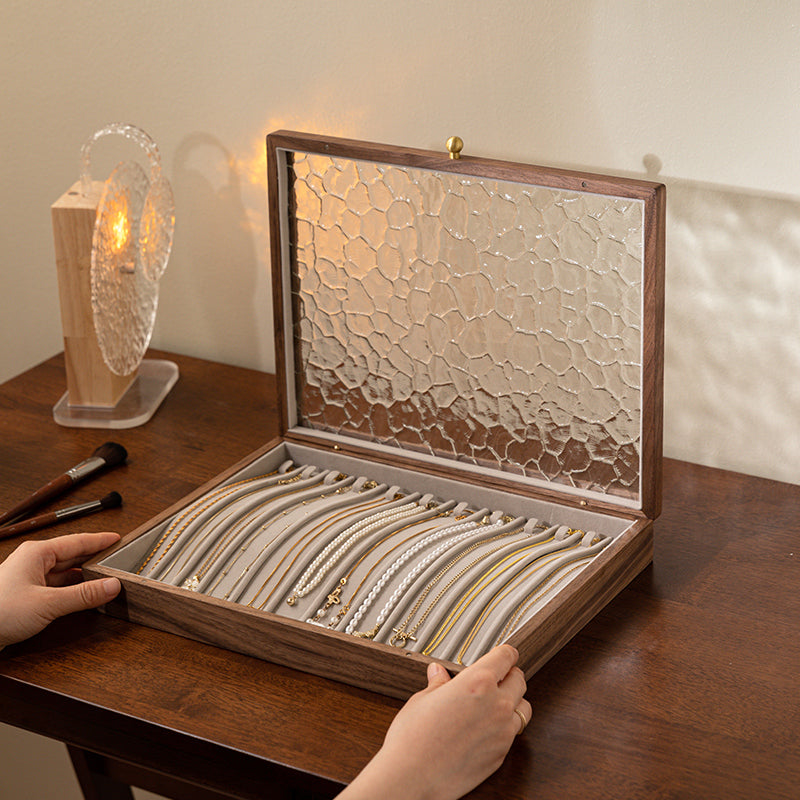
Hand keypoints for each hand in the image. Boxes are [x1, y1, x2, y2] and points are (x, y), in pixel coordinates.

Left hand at [0, 532, 120, 648]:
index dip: (100, 540)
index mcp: (38, 553)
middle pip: (73, 556)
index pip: (78, 541)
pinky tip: (84, 596)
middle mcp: (34, 561)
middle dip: (95, 559)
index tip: (119, 539)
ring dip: (84, 577)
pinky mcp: (27, 594)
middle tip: (119, 561)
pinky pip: (57, 586)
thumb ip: (84, 595)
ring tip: (106, 579)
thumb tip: (112, 585)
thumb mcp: (48, 603)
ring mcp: (29, 577)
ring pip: (65, 572)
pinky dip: (73, 589)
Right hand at [339, 644, 529, 799]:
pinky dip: (505, 727)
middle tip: (496, 677)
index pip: (506, 657)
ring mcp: (502, 732)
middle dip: (509, 675)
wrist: (412, 778)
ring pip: (524, 708)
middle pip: (520, 680)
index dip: (505, 653)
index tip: (504, 653)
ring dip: (513, 702)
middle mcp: (497, 704)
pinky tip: (485, 728)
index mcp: (478, 682)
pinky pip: (513, 734)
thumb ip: (438, 684)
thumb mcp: (422, 700)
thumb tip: (438, 673)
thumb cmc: (413, 739)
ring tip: (494, 703)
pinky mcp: (501, 755)